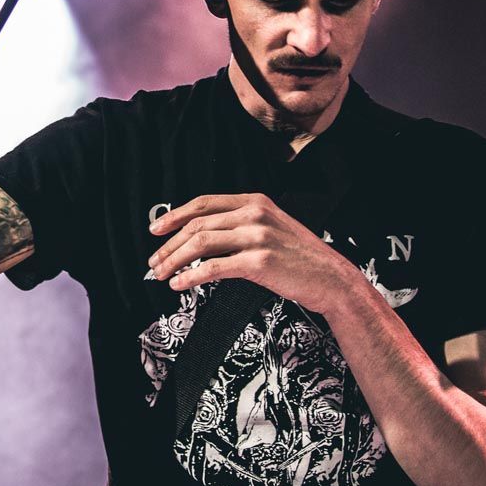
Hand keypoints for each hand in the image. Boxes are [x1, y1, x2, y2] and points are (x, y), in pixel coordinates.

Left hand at [147, 192, 361, 314]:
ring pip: (200, 243)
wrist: (332, 278)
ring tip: (160, 274)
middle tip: (153, 261)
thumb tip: (200, 236)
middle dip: (169, 244)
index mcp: (255, 201)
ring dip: (174, 260)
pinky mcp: (259, 262)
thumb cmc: (299, 257)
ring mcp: (257, 237)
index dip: (175, 215)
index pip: (204, 203)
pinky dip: (191, 276)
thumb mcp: (272, 227)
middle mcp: (254, 214)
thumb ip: (240, 224)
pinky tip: (179, 284)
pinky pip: (214, 268)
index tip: (156, 230)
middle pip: (197, 224)